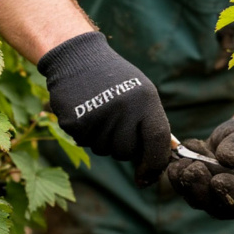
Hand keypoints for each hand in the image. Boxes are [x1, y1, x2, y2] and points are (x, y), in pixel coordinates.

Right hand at [37, 32, 170, 186]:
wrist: (78, 58)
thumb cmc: (114, 79)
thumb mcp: (141, 93)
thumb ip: (150, 124)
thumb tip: (157, 163)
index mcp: (146, 101)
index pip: (157, 141)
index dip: (155, 162)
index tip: (148, 175)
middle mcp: (124, 109)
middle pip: (126, 151)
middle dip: (121, 145)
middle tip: (114, 123)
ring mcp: (99, 116)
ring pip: (104, 150)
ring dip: (101, 139)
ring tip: (99, 112)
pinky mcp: (76, 121)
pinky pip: (84, 143)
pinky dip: (84, 133)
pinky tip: (84, 111)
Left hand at [167, 118, 233, 218]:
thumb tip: (228, 158)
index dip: (232, 194)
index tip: (219, 179)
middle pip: (216, 206)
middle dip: (203, 187)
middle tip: (196, 167)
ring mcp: (214, 200)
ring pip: (196, 200)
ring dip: (188, 181)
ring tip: (186, 159)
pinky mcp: (196, 192)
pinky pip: (183, 189)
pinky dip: (178, 174)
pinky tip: (179, 158)